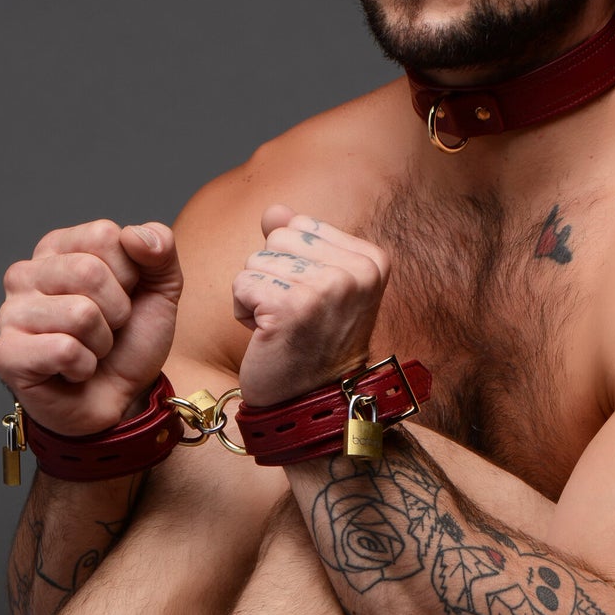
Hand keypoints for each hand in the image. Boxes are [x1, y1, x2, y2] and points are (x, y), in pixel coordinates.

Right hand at [0, 220, 181, 435]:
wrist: (120, 400)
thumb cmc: (130, 342)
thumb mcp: (160, 289)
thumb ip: (160, 248)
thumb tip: (135, 234)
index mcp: (57, 248)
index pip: (104, 235)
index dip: (129, 274)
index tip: (122, 298)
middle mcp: (25, 273)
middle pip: (89, 271)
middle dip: (117, 311)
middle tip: (107, 330)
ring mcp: (9, 313)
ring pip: (80, 313)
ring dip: (101, 342)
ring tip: (90, 350)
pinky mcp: (6, 353)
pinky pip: (63, 349)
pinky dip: (84, 366)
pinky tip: (73, 371)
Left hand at [232, 205, 389, 406]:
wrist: (314, 404)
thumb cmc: (312, 344)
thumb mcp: (317, 285)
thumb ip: (298, 242)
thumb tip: (274, 210)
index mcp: (371, 260)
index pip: (301, 226)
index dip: (291, 263)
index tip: (312, 302)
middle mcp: (356, 271)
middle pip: (276, 239)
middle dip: (271, 276)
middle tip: (294, 317)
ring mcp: (327, 288)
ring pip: (256, 261)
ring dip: (256, 296)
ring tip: (281, 328)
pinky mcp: (292, 307)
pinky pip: (242, 283)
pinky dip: (243, 311)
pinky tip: (267, 336)